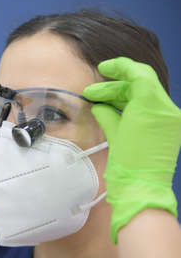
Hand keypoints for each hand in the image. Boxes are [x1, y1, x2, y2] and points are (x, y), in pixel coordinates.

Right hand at [83, 57, 180, 243]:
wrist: (140, 189)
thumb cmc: (129, 164)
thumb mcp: (117, 132)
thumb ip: (108, 112)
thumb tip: (100, 104)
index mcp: (158, 108)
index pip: (141, 75)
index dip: (120, 67)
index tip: (103, 68)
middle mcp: (167, 112)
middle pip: (138, 87)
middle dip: (113, 87)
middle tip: (91, 92)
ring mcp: (166, 122)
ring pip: (141, 98)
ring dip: (118, 97)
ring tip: (95, 100)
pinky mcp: (162, 131)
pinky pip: (143, 112)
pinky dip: (126, 109)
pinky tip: (105, 110)